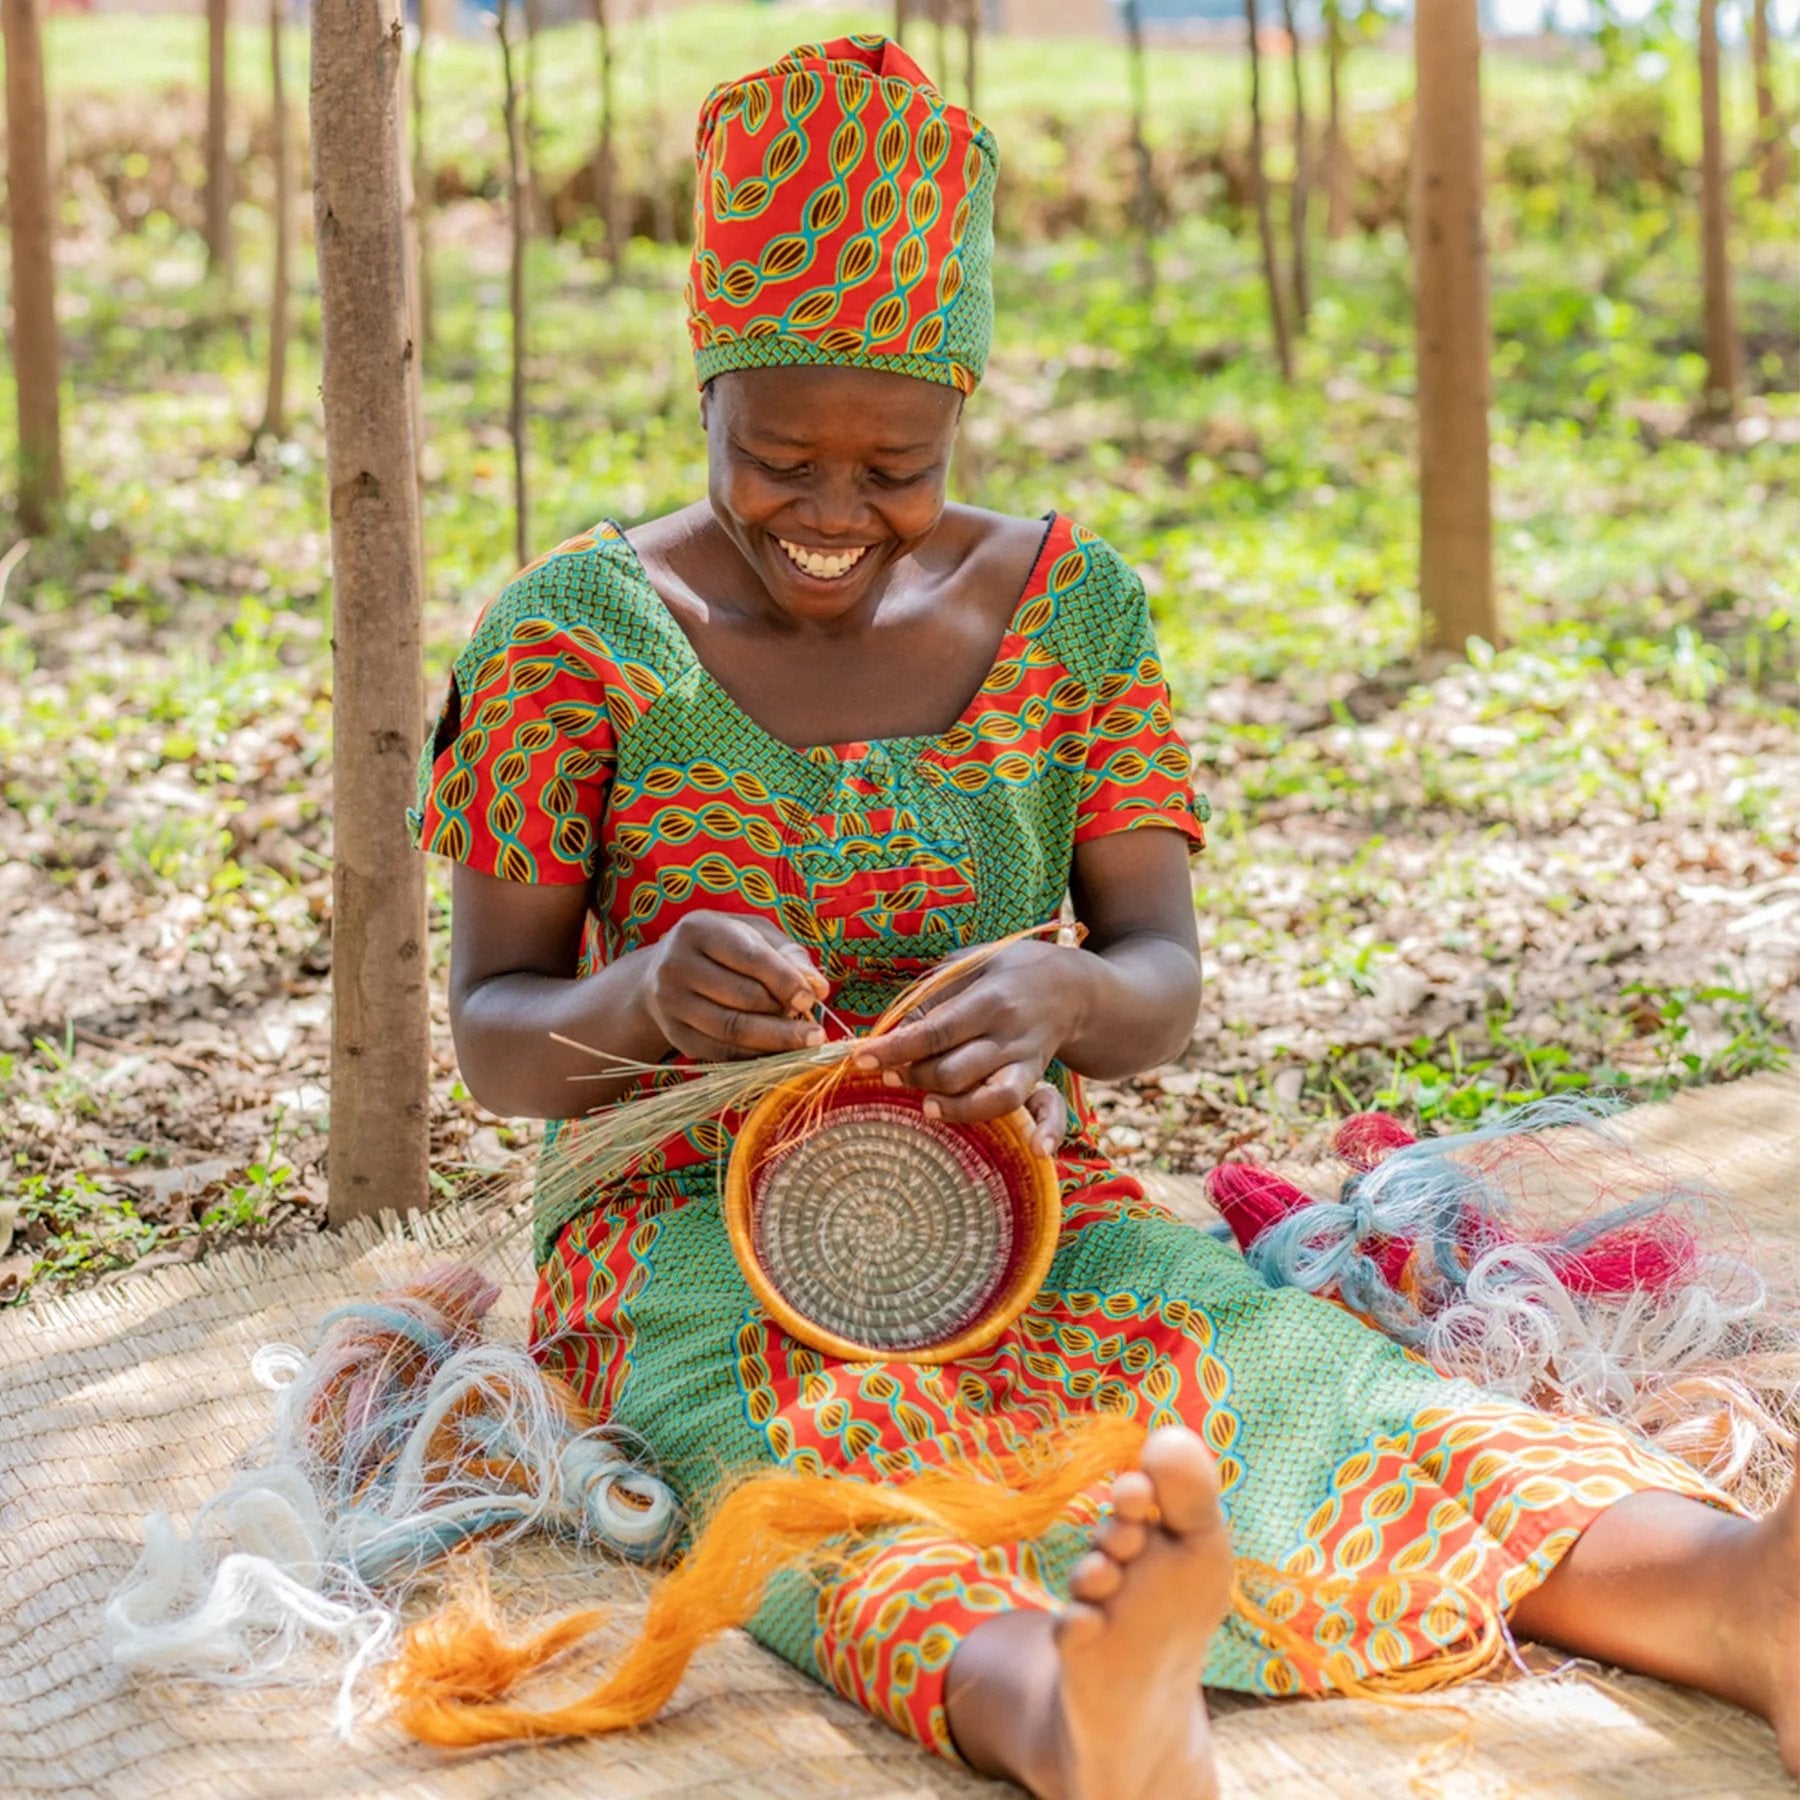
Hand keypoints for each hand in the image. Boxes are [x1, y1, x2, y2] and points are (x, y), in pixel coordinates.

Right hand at [644, 912, 829, 1061]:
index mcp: (698, 930)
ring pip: (732, 1030)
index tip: (812, 999)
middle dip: (784, 1016)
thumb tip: (819, 987)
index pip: (750, 957)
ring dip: (775, 1041)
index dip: (785, 980)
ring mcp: (671, 1004)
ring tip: (805, 1042)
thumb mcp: (754, 935)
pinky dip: (756, 1055)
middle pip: (742, 998)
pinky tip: (780, 1053)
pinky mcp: (676, 1035)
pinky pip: (721, 1052)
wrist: (665, 971)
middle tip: (815, 1029)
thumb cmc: (724, 948)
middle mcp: (676, 966)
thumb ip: (789, 954)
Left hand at [853, 941, 1084, 1148]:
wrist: (1072, 985)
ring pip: (994, 1098)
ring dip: (955, 1108)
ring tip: (926, 1105)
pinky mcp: (1038, 1079)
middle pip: (956, 1071)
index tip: (862, 1059)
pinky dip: (1047, 1131)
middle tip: (891, 1074)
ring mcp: (1028, 1061)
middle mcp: (1011, 1035)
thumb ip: (932, 997)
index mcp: (990, 999)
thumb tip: (892, 1031)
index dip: (896, 1049)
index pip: (936, 1031)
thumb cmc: (1006, 971)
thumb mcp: (969, 965)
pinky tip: (1037, 1149)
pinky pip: (1049, 1110)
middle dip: (915, 1077)